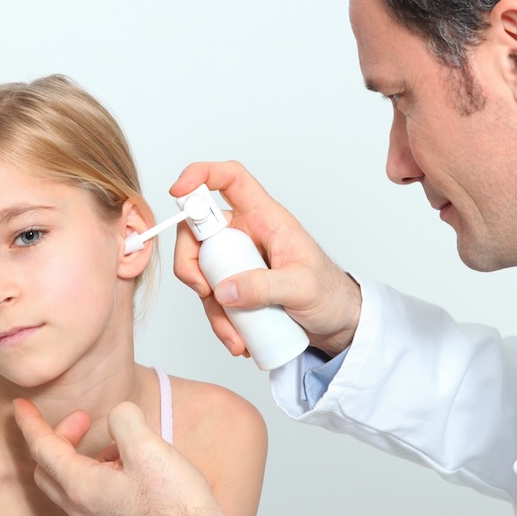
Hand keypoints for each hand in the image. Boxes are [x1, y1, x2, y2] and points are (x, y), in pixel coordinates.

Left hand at [13, 399, 224, 515]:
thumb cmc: (176, 504)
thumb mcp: (150, 447)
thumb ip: (124, 421)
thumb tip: (117, 418)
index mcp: (82, 487)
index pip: (42, 449)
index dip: (30, 423)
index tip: (20, 407)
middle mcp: (82, 510)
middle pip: (48, 471)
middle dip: (57, 439)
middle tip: (82, 420)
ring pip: (69, 486)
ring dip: (79, 458)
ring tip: (117, 445)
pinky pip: (89, 499)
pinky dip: (94, 476)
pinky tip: (126, 470)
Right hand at [171, 161, 361, 356]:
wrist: (337, 323)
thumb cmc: (328, 293)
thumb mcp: (302, 287)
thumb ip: (264, 286)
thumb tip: (225, 290)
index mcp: (266, 217)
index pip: (231, 179)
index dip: (201, 175)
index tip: (179, 192)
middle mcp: (247, 234)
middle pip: (199, 231)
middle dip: (191, 263)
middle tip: (204, 290)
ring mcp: (238, 261)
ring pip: (202, 272)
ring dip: (211, 307)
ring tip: (235, 335)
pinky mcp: (236, 287)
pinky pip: (214, 299)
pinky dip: (220, 322)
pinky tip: (238, 339)